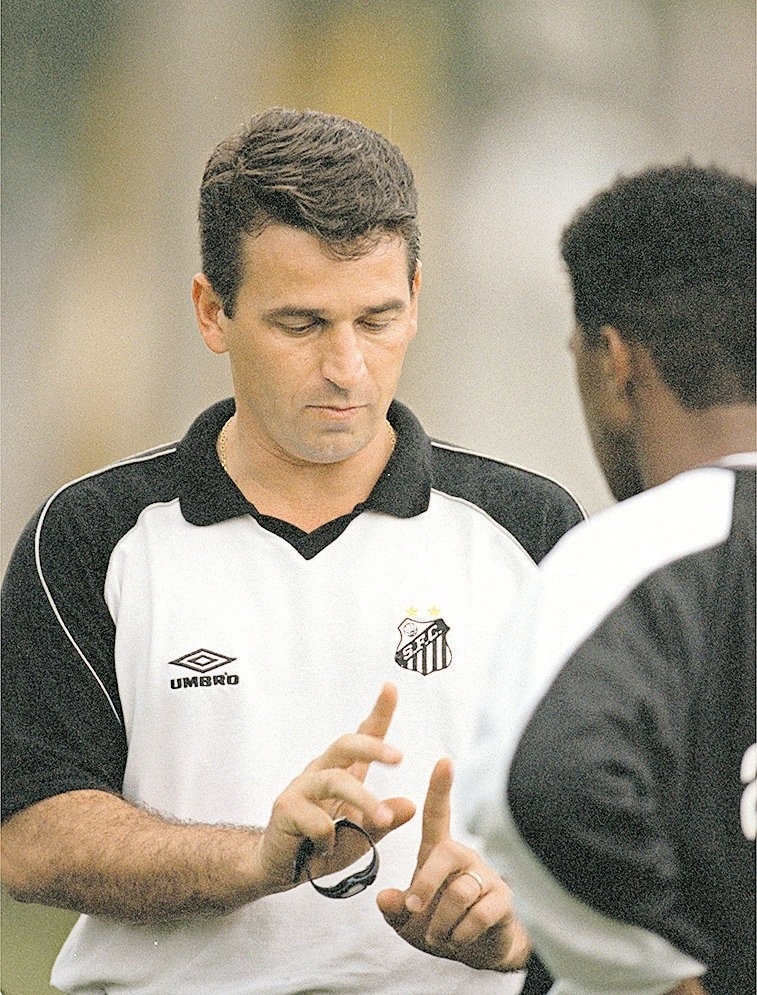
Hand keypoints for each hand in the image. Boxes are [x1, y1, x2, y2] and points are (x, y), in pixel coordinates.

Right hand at [254, 683, 415, 893]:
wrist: (279, 868)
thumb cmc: (321, 846)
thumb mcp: (361, 837)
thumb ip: (383, 822)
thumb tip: (410, 805)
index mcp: (343, 772)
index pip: (362, 736)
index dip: (378, 712)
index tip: (391, 687)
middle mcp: (321, 772)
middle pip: (345, 745)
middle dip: (372, 746)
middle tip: (399, 757)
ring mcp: (301, 787)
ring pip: (335, 781)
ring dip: (363, 800)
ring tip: (382, 820)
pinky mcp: (285, 808)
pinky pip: (316, 819)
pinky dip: (329, 838)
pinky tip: (326, 850)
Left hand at [377, 757, 529, 971]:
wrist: (477, 952)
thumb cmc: (439, 923)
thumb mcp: (407, 920)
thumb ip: (394, 908)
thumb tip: (384, 897)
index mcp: (439, 852)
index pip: (440, 814)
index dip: (441, 788)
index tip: (445, 760)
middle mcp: (465, 856)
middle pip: (446, 852)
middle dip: (424, 883)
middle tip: (412, 908)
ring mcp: (486, 877)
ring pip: (459, 891)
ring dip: (441, 922)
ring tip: (438, 935)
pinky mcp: (504, 901)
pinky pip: (480, 913)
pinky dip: (461, 933)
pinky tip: (457, 938)